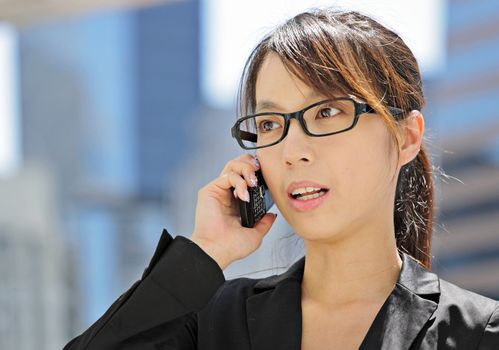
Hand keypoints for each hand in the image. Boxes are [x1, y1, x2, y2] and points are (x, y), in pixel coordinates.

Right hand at [191, 154, 276, 269]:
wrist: (218, 251)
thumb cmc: (231, 247)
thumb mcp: (255, 234)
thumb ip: (264, 223)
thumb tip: (272, 215)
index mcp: (237, 202)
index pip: (247, 177)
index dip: (257, 173)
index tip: (267, 176)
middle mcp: (227, 194)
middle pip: (239, 165)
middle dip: (251, 164)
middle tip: (259, 172)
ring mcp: (218, 191)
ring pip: (232, 165)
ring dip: (246, 168)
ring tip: (253, 182)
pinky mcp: (210, 190)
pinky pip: (227, 175)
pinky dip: (239, 182)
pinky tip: (243, 195)